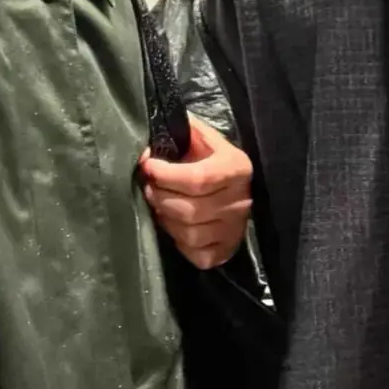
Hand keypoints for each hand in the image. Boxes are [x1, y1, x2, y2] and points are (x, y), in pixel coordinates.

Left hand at [140, 115, 252, 269]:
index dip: (168, 175)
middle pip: (190, 209)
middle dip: (161, 197)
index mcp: (236, 168)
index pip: (199, 178)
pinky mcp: (228, 251)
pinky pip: (198, 255)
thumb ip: (182, 133)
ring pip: (191, 234)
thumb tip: (150, 144)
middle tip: (149, 186)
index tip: (148, 166)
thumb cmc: (212, 157)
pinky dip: (180, 242)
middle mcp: (240, 201)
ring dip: (166, 219)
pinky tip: (175, 226)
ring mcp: (235, 229)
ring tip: (158, 204)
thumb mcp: (203, 137)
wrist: (237, 185)